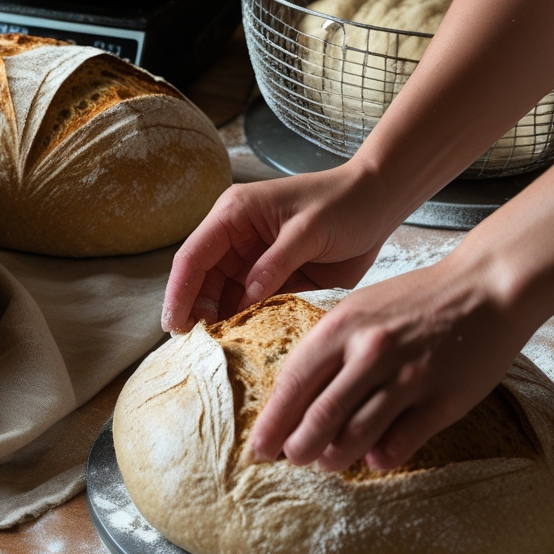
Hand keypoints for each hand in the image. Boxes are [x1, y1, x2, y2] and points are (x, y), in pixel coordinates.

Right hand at [161, 161, 398, 332]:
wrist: (379, 203)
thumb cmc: (343, 204)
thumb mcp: (308, 231)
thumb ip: (274, 265)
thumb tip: (243, 300)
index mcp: (234, 214)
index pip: (194, 255)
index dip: (180, 291)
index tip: (173, 325)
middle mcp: (236, 238)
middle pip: (203, 279)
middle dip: (197, 311)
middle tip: (197, 348)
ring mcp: (254, 260)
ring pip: (224, 296)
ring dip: (221, 321)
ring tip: (219, 351)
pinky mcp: (274, 278)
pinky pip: (251, 304)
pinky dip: (247, 323)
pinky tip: (246, 343)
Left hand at [248, 254, 532, 470]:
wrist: (485, 288)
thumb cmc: (415, 300)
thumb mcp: (360, 307)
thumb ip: (331, 347)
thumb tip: (300, 396)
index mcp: (342, 326)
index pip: (295, 383)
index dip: (273, 420)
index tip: (257, 446)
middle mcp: (371, 352)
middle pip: (321, 415)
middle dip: (298, 446)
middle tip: (291, 459)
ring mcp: (408, 377)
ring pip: (358, 433)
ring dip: (336, 456)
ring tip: (326, 463)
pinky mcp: (444, 399)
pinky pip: (403, 440)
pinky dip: (382, 456)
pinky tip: (373, 459)